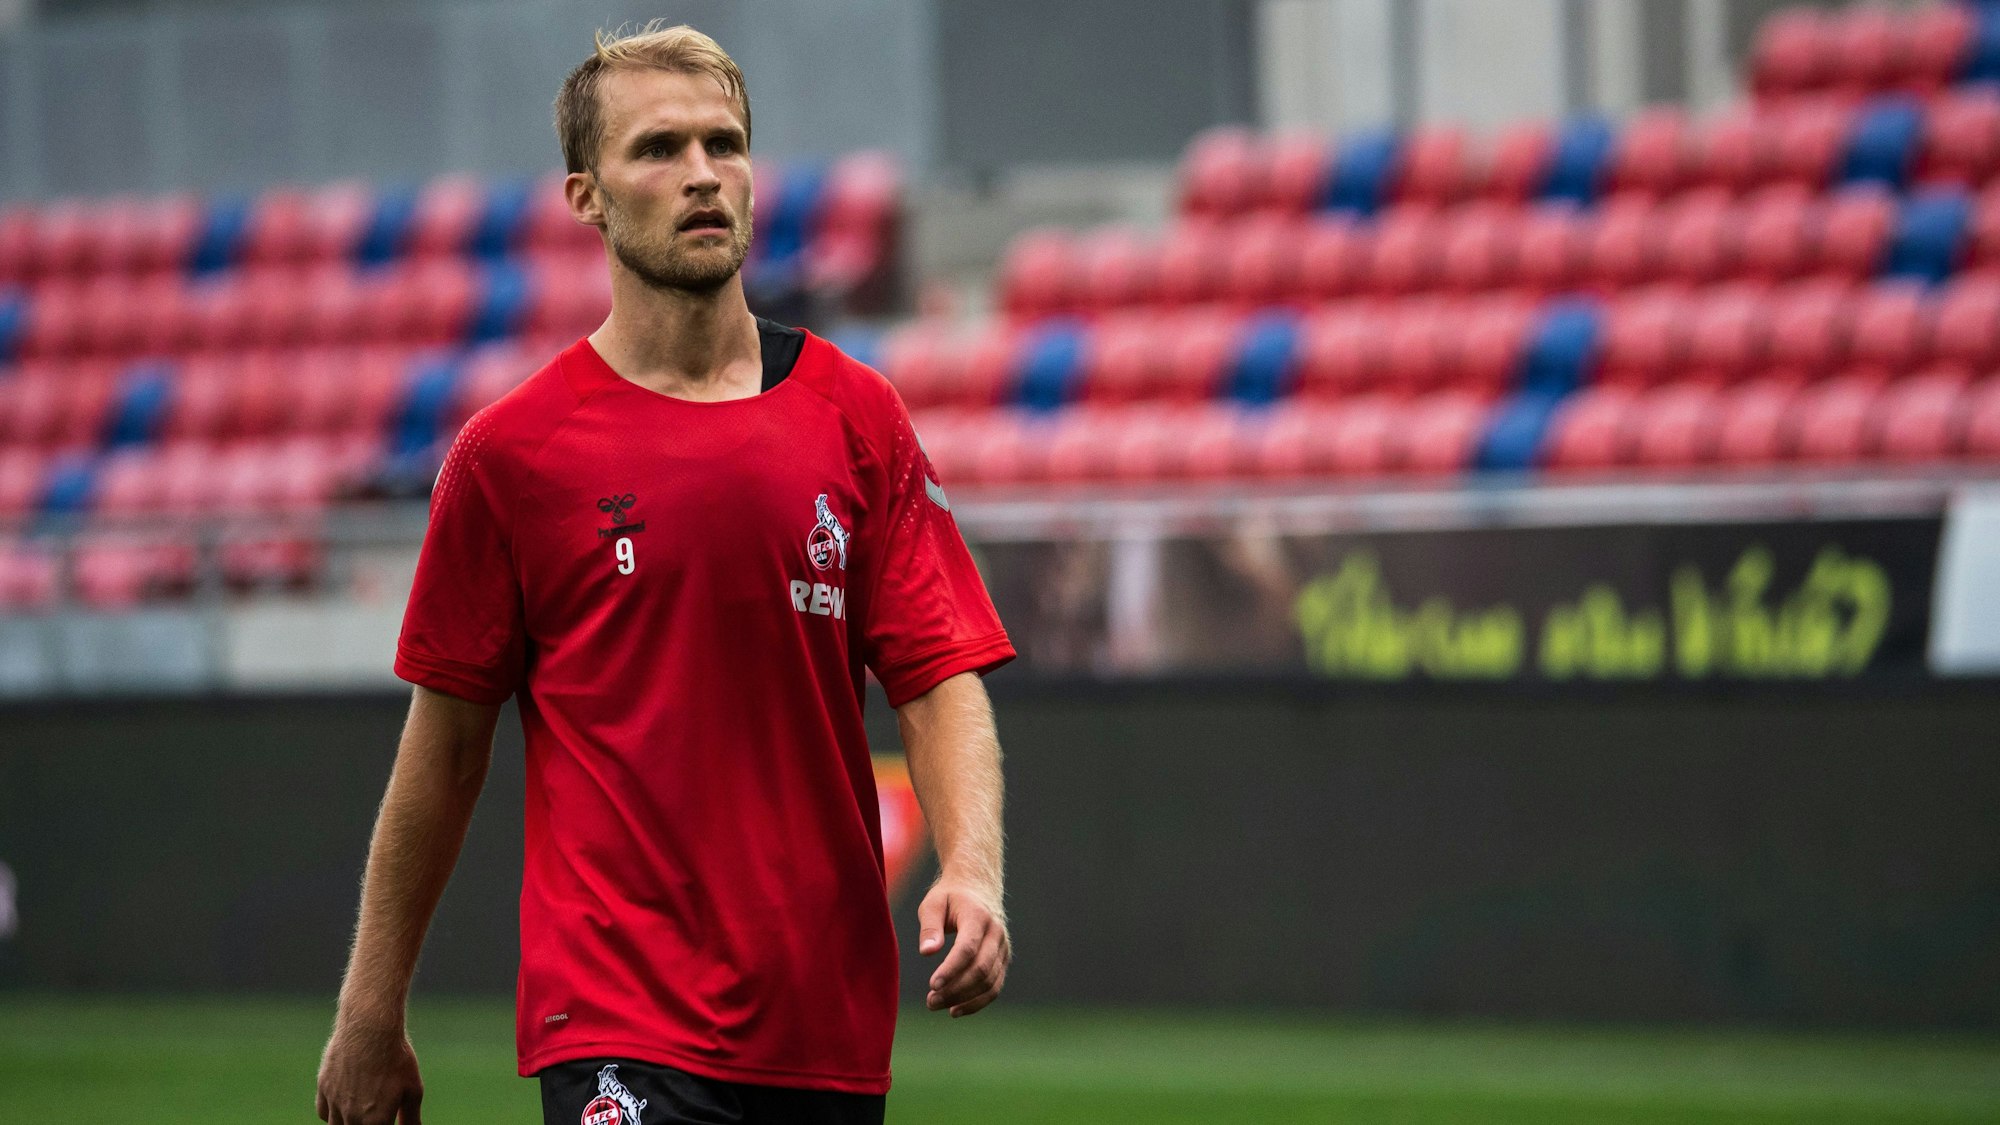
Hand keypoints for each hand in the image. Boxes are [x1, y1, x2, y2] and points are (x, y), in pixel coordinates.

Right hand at [316, 1019, 423, 1124]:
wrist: (370, 1029)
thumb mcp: (412, 1090)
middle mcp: (352, 1118)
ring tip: (360, 1115)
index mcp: (376, 1122)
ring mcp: (335, 1104)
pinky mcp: (324, 1088)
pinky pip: (324, 1113)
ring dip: (348, 1123)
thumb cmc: (396, 1059)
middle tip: (374, 1113)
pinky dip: (332, 1114)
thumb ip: (411, 1118)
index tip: (387, 1120)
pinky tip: (344, 1106)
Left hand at [917, 877, 1010, 1016]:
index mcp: (978, 916)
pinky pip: (994, 987)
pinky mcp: (1003, 960)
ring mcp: (1003, 947)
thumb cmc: (950, 897)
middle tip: (930, 1001)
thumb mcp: (933, 903)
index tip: (932, 985)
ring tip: (937, 1005)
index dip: (951, 969)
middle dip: (956, 989)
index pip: (968, 948)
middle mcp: (996, 933)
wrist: (978, 887)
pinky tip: (955, 1010)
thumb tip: (926, 953)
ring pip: (989, 982)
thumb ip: (929, 927)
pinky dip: (977, 1002)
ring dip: (964, 999)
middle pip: (981, 969)